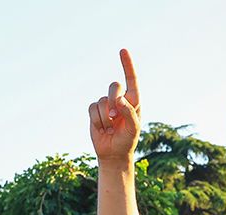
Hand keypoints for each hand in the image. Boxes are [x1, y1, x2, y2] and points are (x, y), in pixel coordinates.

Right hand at [89, 49, 140, 164]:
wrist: (113, 153)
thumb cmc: (127, 140)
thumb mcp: (133, 129)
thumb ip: (129, 114)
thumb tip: (119, 100)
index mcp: (133, 101)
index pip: (131, 80)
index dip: (127, 65)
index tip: (123, 50)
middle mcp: (120, 100)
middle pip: (114, 86)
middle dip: (113, 100)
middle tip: (114, 117)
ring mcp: (106, 104)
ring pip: (102, 100)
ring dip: (105, 118)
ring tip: (110, 129)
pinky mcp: (95, 111)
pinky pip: (92, 108)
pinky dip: (96, 120)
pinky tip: (102, 129)